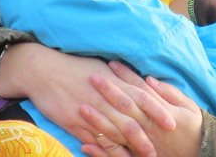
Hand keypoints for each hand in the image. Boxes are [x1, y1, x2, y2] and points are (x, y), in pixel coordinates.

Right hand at [0, 43, 174, 155]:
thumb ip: (122, 79)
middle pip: (130, 121)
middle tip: (158, 151)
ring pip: (113, 135)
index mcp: (114, 82)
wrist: (43, 69)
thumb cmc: (75, 66)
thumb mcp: (102, 67)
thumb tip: (142, 84)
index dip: (157, 111)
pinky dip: (103, 151)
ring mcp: (89, 111)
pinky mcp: (73, 122)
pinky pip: (92, 140)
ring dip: (127, 150)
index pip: (142, 98)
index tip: (172, 123)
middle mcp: (105, 98)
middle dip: (145, 138)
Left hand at [79, 61, 202, 156]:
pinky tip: (84, 143)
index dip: (125, 76)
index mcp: (160, 112)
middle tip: (92, 77)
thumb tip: (149, 79)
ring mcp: (140, 143)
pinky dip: (100, 151)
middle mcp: (148, 127)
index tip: (111, 63)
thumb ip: (169, 93)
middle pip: (124, 107)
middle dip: (108, 91)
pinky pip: (115, 156)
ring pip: (116, 131)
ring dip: (98, 119)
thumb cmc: (194, 128)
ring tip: (81, 107)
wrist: (200, 154)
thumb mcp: (188, 107)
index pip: (139, 90)